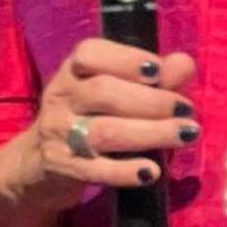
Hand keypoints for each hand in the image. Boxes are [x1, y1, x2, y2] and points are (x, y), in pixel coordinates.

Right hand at [2, 38, 198, 212]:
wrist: (40, 163)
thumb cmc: (91, 119)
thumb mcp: (117, 93)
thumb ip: (154, 80)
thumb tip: (184, 63)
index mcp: (73, 72)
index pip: (90, 54)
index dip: (125, 59)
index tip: (157, 69)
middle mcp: (61, 97)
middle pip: (103, 92)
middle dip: (150, 100)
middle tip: (185, 110)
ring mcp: (58, 133)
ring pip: (105, 131)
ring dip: (150, 133)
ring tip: (186, 134)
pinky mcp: (63, 167)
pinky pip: (96, 170)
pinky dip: (125, 172)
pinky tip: (151, 172)